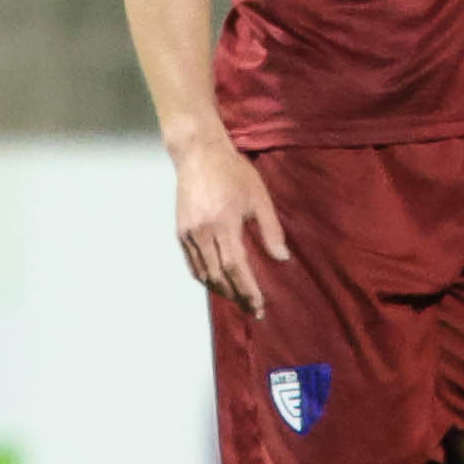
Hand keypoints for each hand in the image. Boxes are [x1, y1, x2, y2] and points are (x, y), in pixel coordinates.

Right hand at [169, 134, 292, 315]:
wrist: (199, 154)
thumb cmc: (233, 172)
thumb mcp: (259, 198)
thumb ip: (271, 230)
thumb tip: (282, 258)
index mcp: (224, 224)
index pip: (235, 267)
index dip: (247, 290)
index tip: (258, 306)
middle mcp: (203, 232)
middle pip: (219, 276)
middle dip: (236, 296)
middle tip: (252, 309)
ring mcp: (188, 233)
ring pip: (204, 273)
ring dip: (221, 290)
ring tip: (238, 299)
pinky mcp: (180, 232)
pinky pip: (192, 264)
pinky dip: (205, 278)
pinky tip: (217, 283)